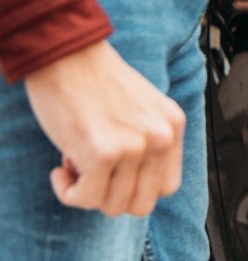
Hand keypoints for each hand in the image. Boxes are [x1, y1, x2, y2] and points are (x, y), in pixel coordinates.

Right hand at [23, 40, 184, 216]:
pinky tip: (61, 167)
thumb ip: (146, 143)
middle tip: (90, 170)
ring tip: (76, 160)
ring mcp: (136, 146)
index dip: (133, 189)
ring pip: (112, 206)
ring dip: (86, 191)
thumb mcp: (140, 110)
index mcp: (173, 126)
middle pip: (141, 204)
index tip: (111, 173)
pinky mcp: (104, 152)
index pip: (166, 187)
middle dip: (110, 196)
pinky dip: (67, 191)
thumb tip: (133, 190)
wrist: (67, 55)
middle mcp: (162, 137)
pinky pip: (85, 198)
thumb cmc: (94, 82)